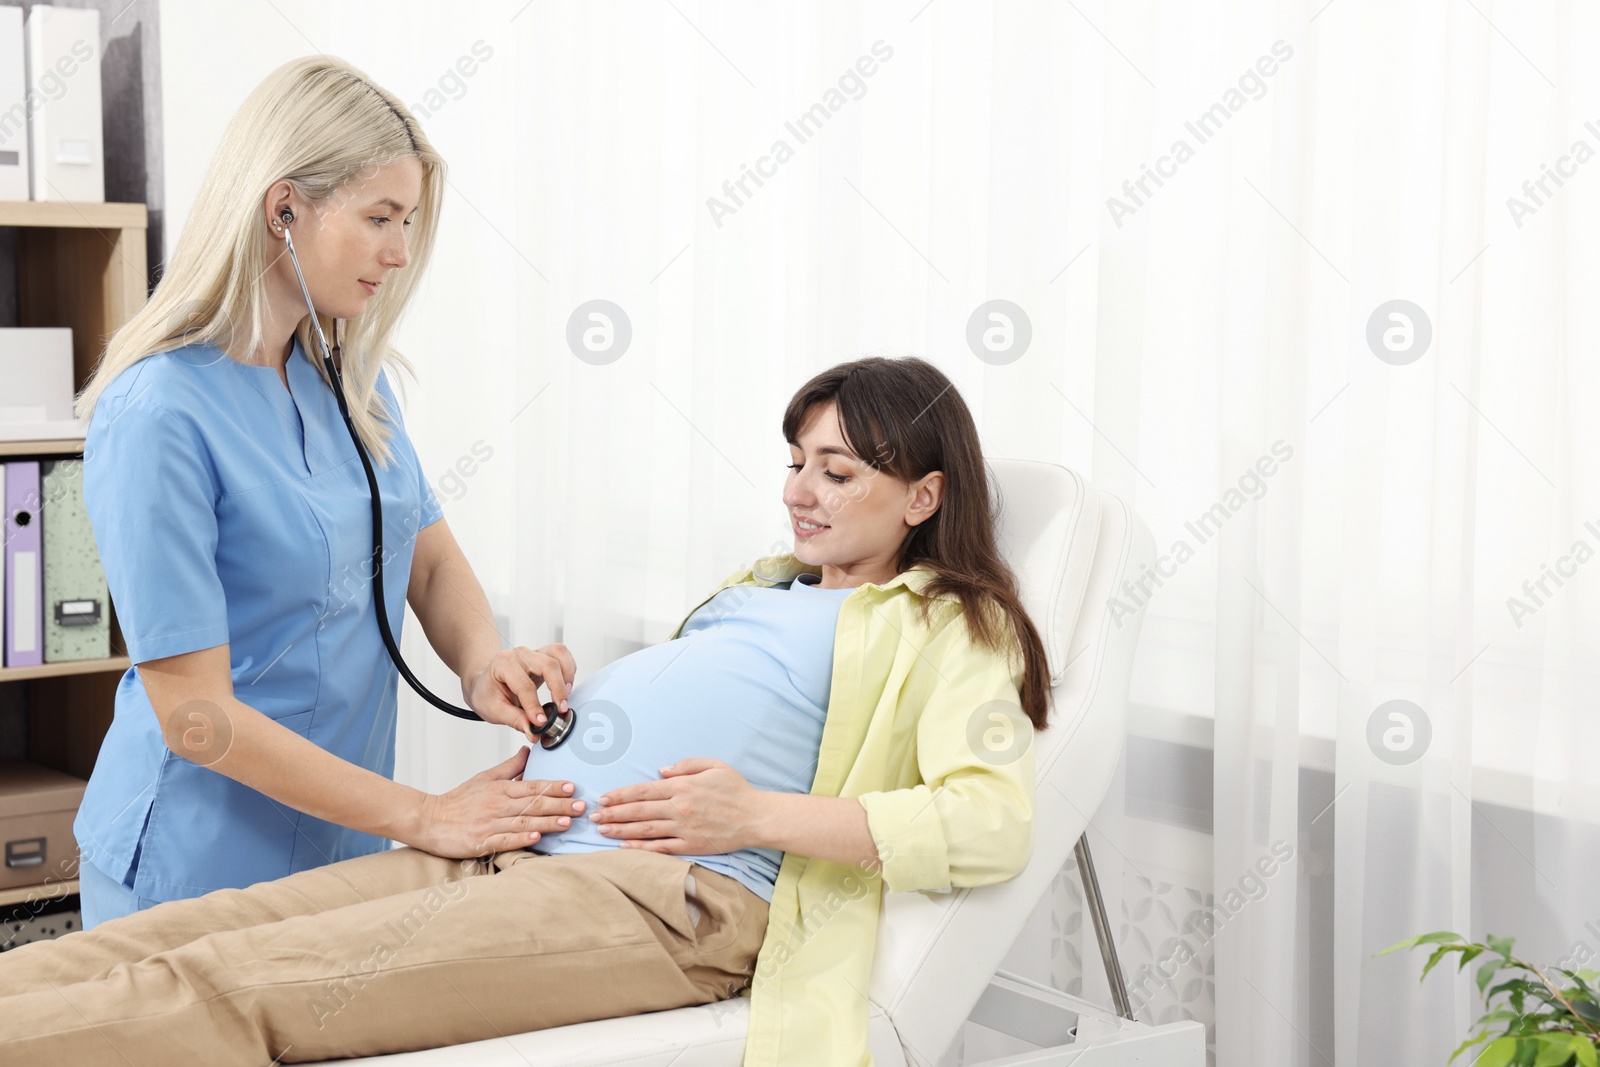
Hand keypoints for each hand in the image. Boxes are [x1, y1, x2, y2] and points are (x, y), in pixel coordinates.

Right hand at [406, 746, 587, 857]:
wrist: (429, 819)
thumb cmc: (458, 801)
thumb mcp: (485, 778)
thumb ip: (510, 767)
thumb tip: (529, 750)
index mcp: (500, 789)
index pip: (532, 786)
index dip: (553, 786)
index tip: (572, 787)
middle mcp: (497, 805)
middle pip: (533, 803)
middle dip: (559, 805)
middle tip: (580, 806)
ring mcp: (490, 824)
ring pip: (523, 821)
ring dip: (547, 822)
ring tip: (567, 822)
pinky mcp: (481, 842)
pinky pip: (504, 840)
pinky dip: (521, 838)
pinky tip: (535, 837)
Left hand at [463, 644, 575, 740]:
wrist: (485, 683)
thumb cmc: (487, 693)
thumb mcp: (494, 710)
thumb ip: (515, 720)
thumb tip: (533, 731)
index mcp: (503, 664)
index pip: (525, 685)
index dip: (534, 705)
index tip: (541, 722)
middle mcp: (519, 654)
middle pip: (547, 665)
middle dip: (558, 688)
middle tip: (561, 709)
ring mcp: (533, 652)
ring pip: (558, 653)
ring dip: (567, 675)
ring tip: (566, 695)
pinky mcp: (543, 655)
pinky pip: (562, 654)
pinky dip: (569, 668)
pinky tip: (566, 685)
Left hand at [589, 758, 763, 855]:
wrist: (756, 817)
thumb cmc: (737, 790)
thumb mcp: (714, 765)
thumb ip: (687, 764)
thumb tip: (662, 770)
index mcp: (683, 786)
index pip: (644, 790)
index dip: (621, 794)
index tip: (604, 798)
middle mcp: (679, 808)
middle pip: (639, 811)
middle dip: (613, 813)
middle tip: (593, 815)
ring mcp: (684, 829)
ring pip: (645, 830)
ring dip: (620, 830)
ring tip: (602, 829)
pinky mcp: (690, 846)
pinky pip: (660, 848)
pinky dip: (641, 848)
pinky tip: (625, 847)